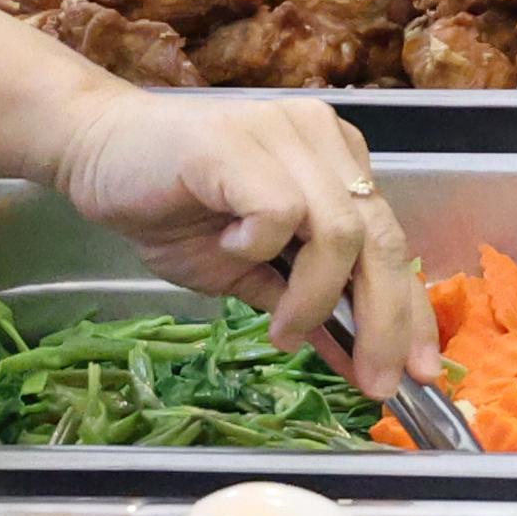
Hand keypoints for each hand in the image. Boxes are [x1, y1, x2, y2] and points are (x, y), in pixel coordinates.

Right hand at [44, 86, 439, 391]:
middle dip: (386, 322)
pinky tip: (231, 250)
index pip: (393, 242)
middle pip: (382, 239)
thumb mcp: (246, 271)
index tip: (421, 372)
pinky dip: (262, 248)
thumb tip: (356, 358)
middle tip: (376, 381)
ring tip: (283, 330)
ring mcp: (284, 133)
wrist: (95, 151)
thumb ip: (302, 302)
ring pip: (341, 231)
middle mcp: (322, 139)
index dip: (410, 311)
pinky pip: (281, 212)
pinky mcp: (241, 142)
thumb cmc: (168, 206)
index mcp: (335, 163)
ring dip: (315, 298)